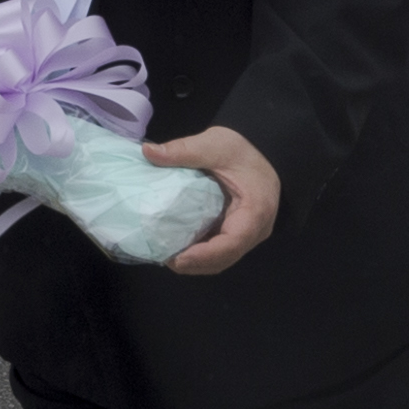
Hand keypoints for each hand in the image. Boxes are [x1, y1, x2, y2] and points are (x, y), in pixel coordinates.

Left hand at [144, 124, 282, 274]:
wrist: (261, 148)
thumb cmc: (242, 148)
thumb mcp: (213, 145)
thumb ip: (182, 151)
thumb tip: (148, 152)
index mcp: (255, 211)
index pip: (232, 243)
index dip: (204, 255)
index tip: (177, 258)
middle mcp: (256, 229)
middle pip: (225, 258)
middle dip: (195, 264)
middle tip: (164, 257)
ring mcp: (249, 234)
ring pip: (223, 259)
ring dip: (196, 263)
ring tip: (167, 255)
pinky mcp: (239, 232)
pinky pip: (221, 250)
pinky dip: (201, 254)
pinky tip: (179, 247)